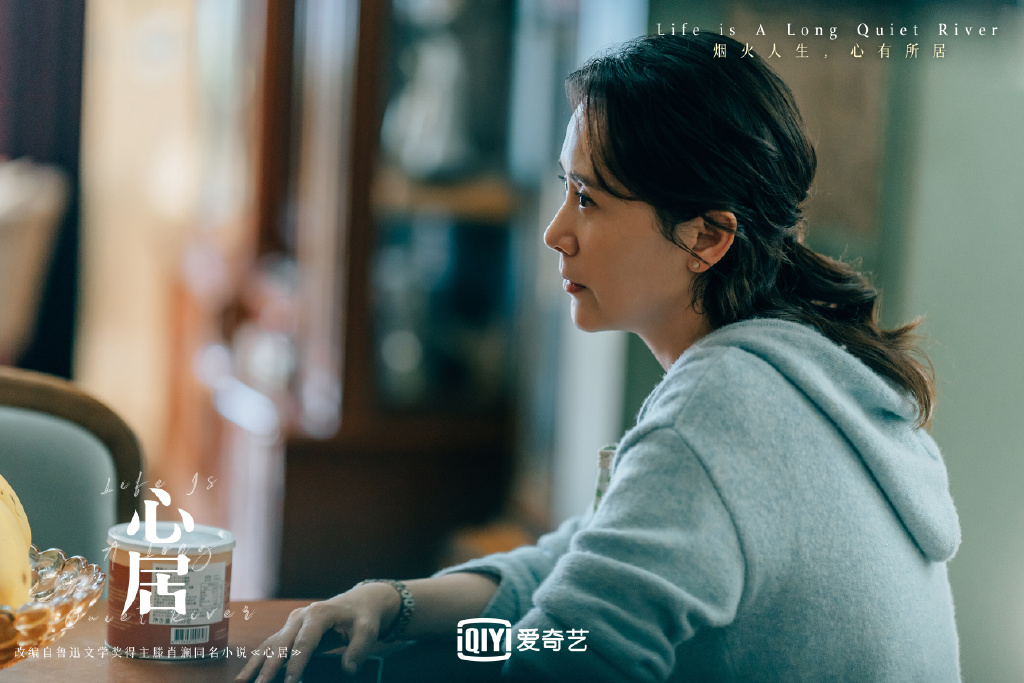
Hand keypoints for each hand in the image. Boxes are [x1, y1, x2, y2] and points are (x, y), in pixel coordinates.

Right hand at [235, 582, 400, 682]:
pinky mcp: (289, 631)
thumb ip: (359, 649)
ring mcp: (292, 623)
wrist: (358, 603)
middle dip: (269, 667)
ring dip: (256, 664)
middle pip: (281, 643)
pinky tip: (247, 676)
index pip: (305, 642)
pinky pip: (270, 646)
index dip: (297, 664)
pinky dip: (258, 661)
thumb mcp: (369, 630)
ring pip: (270, 644)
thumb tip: (348, 670)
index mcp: (319, 614)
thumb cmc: (363, 617)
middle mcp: (300, 616)